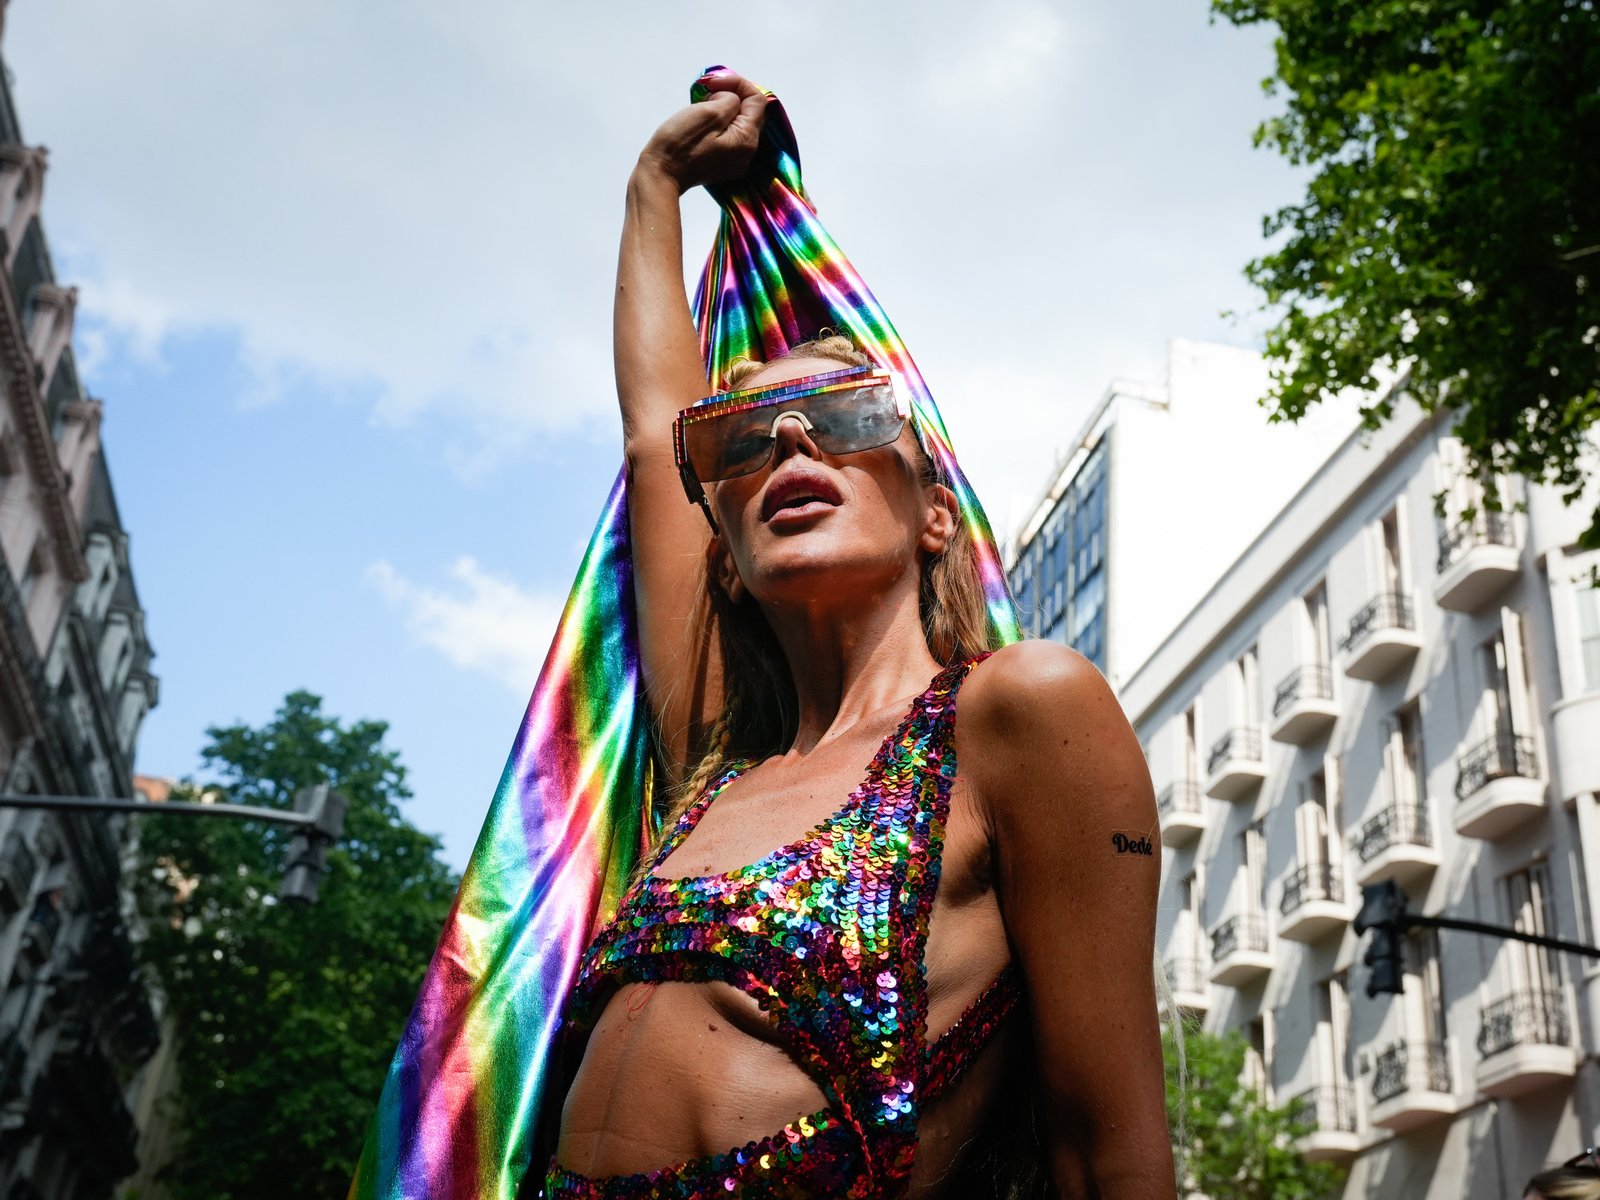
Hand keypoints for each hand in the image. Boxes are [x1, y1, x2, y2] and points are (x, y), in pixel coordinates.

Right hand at [637, 72, 766, 192]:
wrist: (661, 174)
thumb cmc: (680, 144)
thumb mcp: (708, 112)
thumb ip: (730, 100)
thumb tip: (730, 99)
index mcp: (747, 140)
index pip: (757, 100)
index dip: (738, 83)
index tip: (713, 82)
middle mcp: (747, 153)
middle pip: (749, 112)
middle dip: (730, 95)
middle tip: (707, 90)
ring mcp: (736, 160)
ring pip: (737, 123)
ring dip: (722, 107)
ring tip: (702, 104)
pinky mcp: (723, 163)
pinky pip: (728, 135)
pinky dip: (718, 122)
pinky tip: (702, 120)